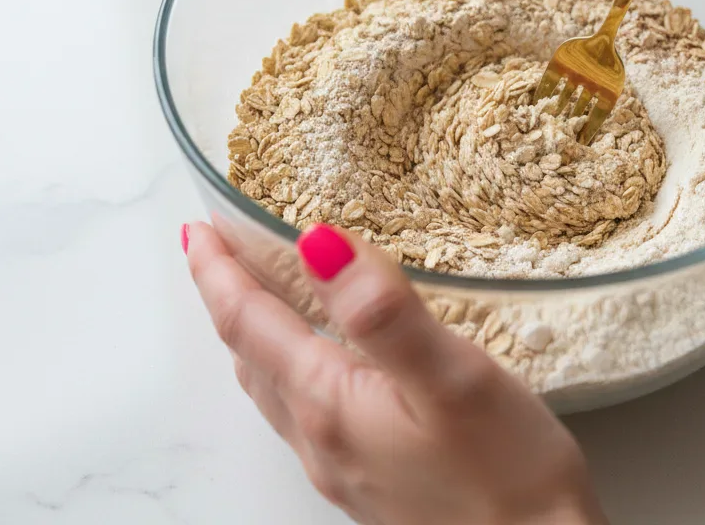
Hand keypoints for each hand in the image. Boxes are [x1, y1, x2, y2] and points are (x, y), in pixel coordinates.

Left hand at [184, 221, 606, 524]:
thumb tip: (319, 243)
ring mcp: (344, 464)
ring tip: (260, 291)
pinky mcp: (372, 476)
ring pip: (274, 385)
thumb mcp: (450, 377)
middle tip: (221, 249)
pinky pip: (306, 408)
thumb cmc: (506, 473)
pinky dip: (292, 363)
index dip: (218, 272)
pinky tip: (325, 356)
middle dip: (228, 297)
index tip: (198, 229)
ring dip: (256, 332)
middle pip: (250, 355)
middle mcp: (322, 439)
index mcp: (330, 404)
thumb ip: (382, 311)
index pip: (249, 325)